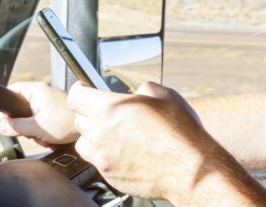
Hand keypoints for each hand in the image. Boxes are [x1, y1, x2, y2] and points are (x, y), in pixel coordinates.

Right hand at [0, 82, 78, 146]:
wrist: (89, 127)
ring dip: (36, 132)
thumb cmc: (67, 122)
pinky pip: (42, 122)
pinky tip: (52, 138)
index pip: (13, 90)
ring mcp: (49, 102)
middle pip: (21, 109)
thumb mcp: (36, 127)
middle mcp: (42, 93)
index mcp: (36, 91)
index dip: (7, 106)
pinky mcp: (55, 112)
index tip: (7, 120)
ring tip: (46, 136)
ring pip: (32, 119)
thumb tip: (1, 126)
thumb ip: (16, 127)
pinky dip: (45, 132)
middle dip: (25, 125)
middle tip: (32, 132)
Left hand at [68, 82, 217, 201]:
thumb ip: (143, 90)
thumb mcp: (164, 95)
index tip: (85, 89)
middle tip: (108, 113)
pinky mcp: (109, 176)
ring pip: (84, 143)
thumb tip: (137, 93)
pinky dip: (105, 155)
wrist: (190, 169)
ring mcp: (103, 158)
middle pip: (78, 120)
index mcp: (110, 109)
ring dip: (94, 136)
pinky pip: (97, 161)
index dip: (80, 90)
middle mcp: (100, 134)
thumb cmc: (180, 133)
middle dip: (90, 113)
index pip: (75, 96)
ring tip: (115, 134)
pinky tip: (125, 151)